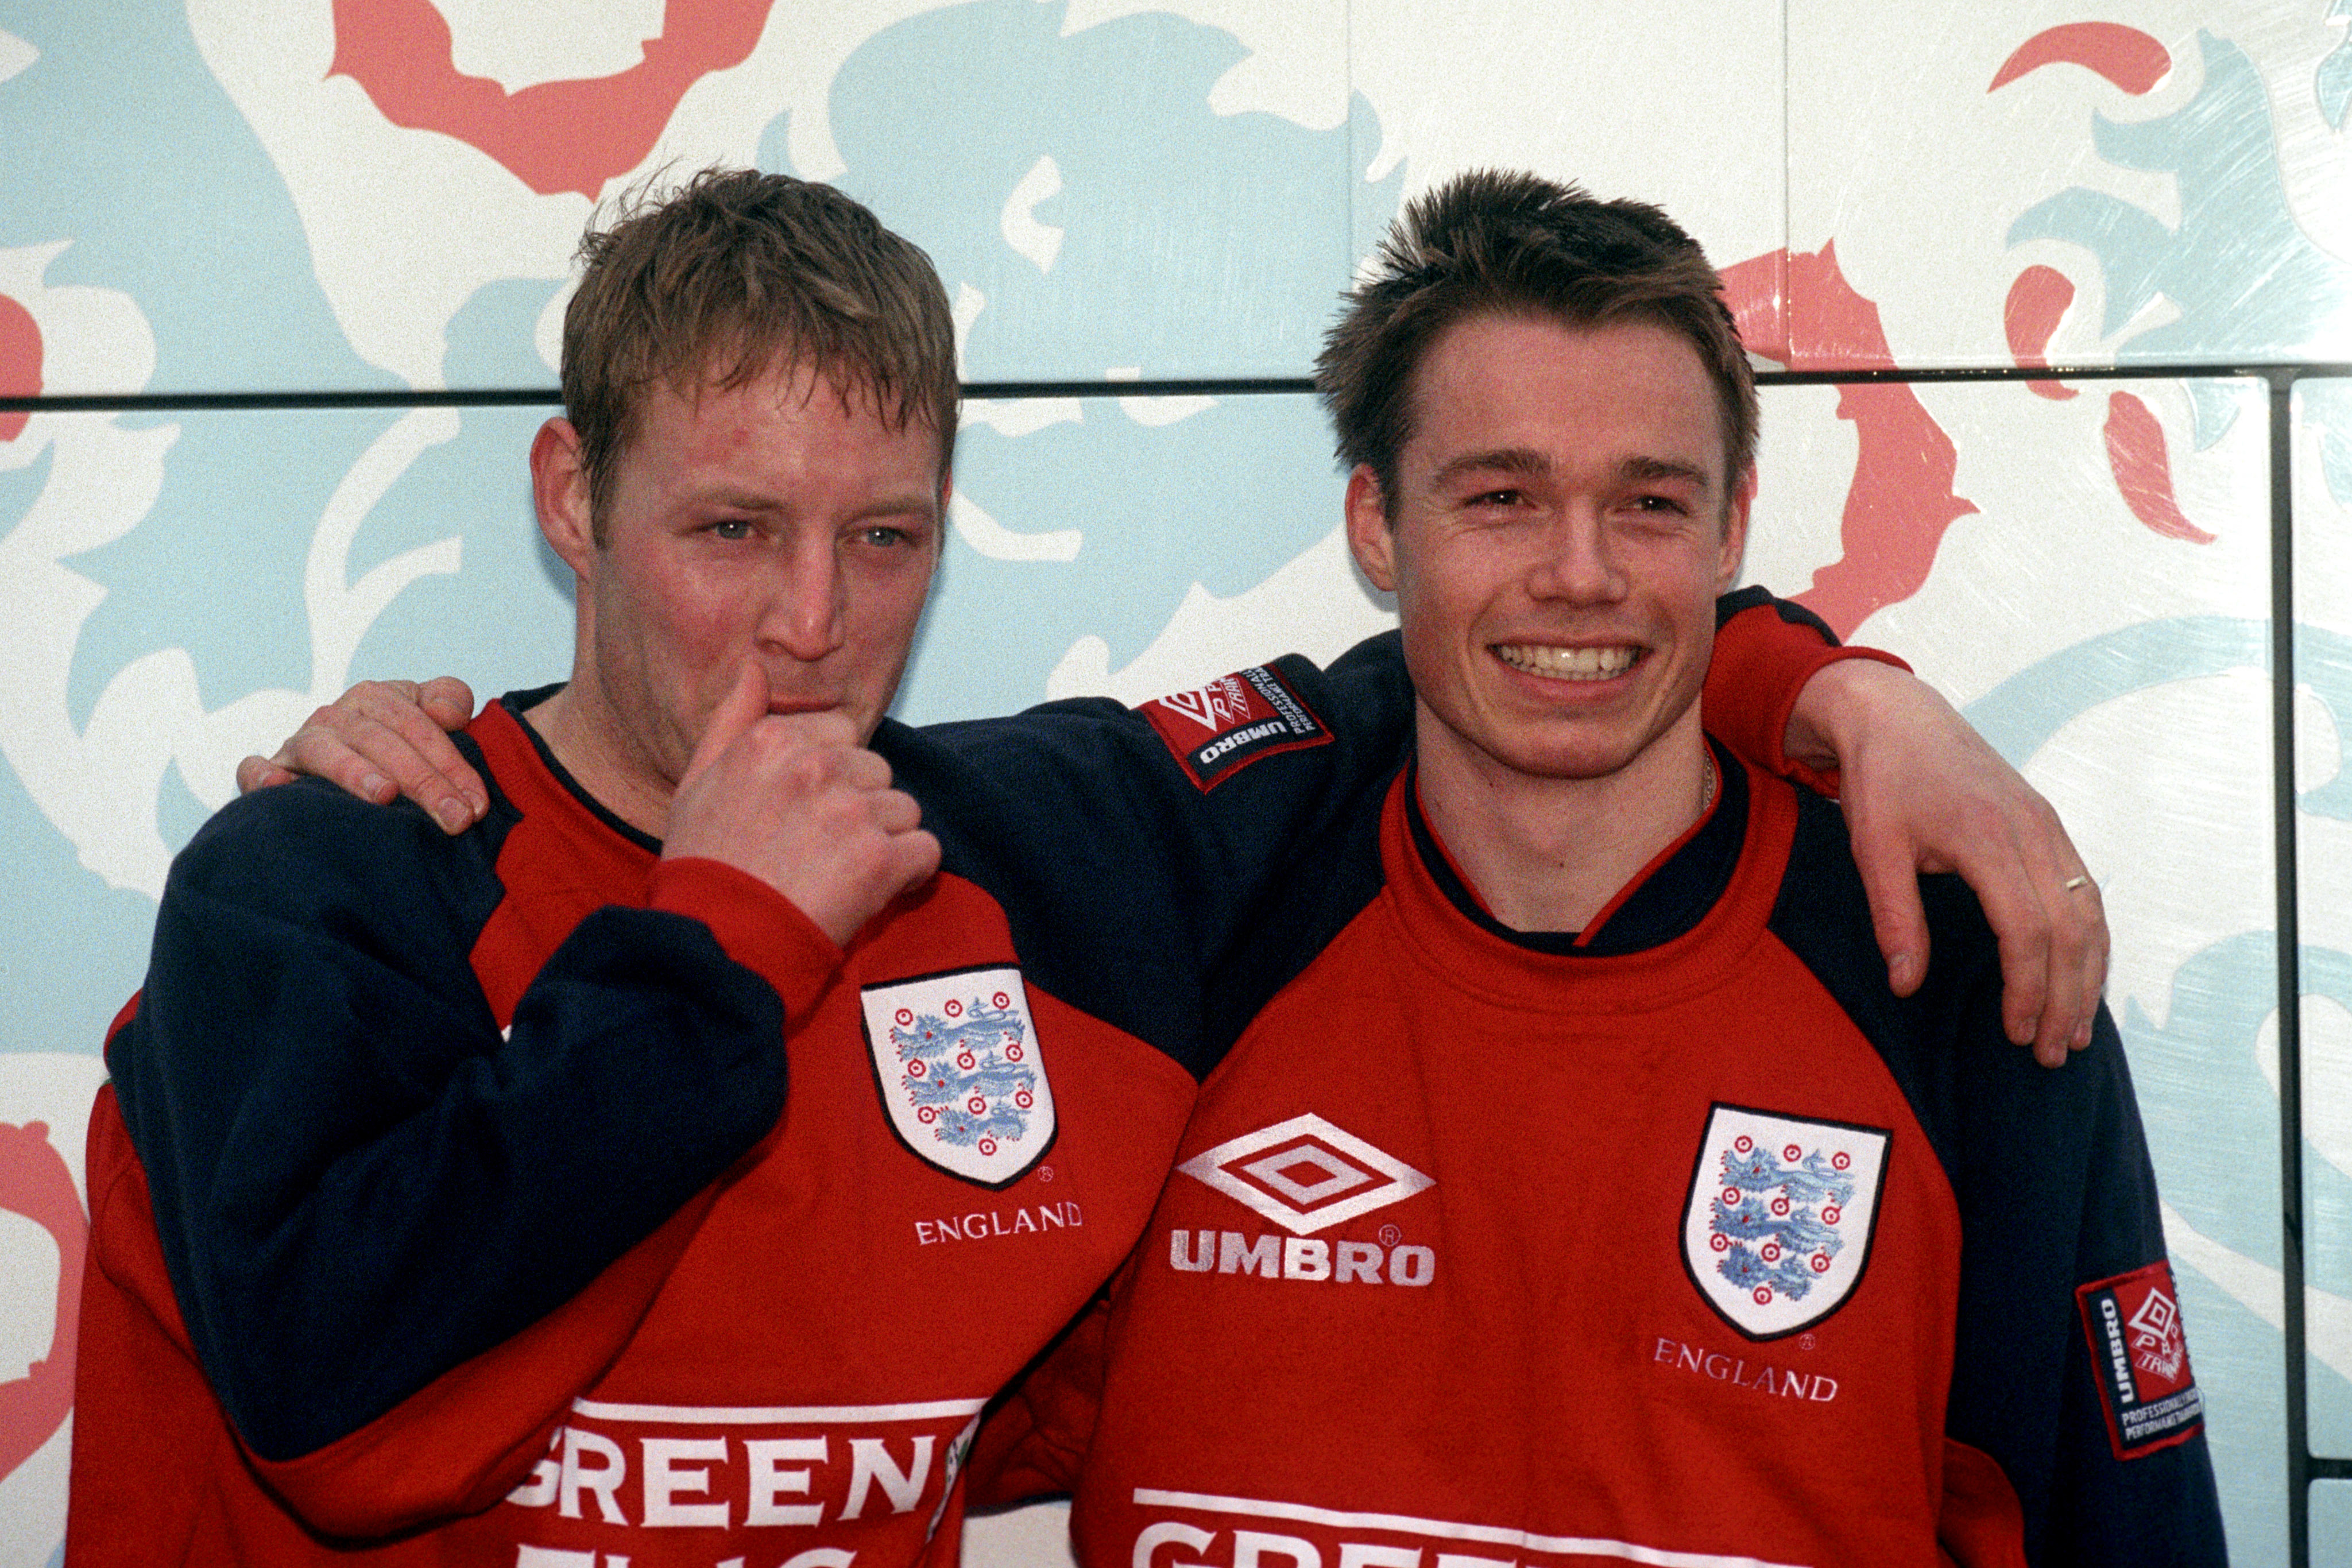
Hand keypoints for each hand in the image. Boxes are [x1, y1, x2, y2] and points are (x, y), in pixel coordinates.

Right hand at [235, 679, 486, 833]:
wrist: (352, 765)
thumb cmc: (399, 746)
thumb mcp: (429, 717)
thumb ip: (448, 700)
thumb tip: (449, 713)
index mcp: (375, 699)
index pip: (418, 726)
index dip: (451, 764)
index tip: (476, 804)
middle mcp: (336, 716)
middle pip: (380, 741)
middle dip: (423, 781)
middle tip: (454, 818)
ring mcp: (301, 743)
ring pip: (325, 750)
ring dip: (354, 771)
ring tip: (385, 795)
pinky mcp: (272, 771)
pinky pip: (256, 770)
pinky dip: (264, 777)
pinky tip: (282, 789)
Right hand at [664, 666, 940, 946]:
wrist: (717, 942)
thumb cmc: (705, 867)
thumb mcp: (698, 782)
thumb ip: (732, 719)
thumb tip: (753, 668)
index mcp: (773, 741)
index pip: (841, 734)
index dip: (833, 775)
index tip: (808, 812)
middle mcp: (814, 765)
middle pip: (877, 771)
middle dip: (861, 807)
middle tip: (821, 851)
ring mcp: (851, 810)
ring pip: (904, 810)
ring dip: (884, 843)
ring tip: (840, 875)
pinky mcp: (880, 858)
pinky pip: (926, 850)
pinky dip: (909, 875)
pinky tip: (873, 892)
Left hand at [1787, 659, 2105, 1066]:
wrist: (1897, 715)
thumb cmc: (1882, 780)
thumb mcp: (1873, 847)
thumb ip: (1894, 917)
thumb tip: (1906, 984)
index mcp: (1987, 837)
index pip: (2026, 930)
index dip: (2026, 989)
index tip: (2015, 1033)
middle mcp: (2032, 831)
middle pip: (2071, 929)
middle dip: (2066, 997)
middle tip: (2052, 1051)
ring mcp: (2047, 825)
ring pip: (2089, 911)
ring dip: (2088, 974)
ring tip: (2074, 1029)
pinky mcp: (2049, 823)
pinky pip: (2085, 889)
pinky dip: (2090, 938)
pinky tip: (2081, 975)